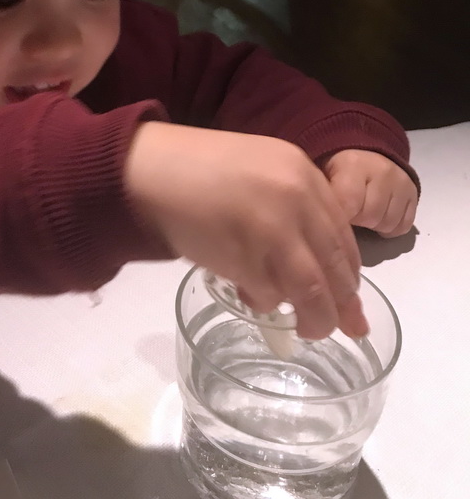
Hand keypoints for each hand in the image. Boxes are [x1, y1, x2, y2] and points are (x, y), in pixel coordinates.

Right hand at [125, 123, 366, 341]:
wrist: (146, 171)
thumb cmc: (191, 168)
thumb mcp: (256, 168)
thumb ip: (288, 201)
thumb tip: (305, 254)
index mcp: (302, 172)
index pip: (343, 232)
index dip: (350, 270)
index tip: (351, 293)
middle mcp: (298, 199)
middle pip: (336, 263)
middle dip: (343, 302)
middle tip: (349, 327)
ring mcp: (274, 229)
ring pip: (312, 288)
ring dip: (317, 318)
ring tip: (310, 331)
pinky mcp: (247, 257)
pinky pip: (271, 293)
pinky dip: (268, 304)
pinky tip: (256, 302)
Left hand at [321, 149, 417, 238]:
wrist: (364, 155)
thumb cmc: (337, 172)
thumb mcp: (323, 177)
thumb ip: (324, 198)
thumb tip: (325, 226)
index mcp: (353, 165)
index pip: (349, 203)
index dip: (341, 217)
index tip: (334, 218)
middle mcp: (383, 171)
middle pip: (370, 216)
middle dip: (357, 221)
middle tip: (349, 213)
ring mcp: (401, 182)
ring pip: (388, 224)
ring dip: (373, 226)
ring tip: (363, 213)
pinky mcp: (414, 193)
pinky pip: (403, 225)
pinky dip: (390, 228)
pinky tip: (379, 217)